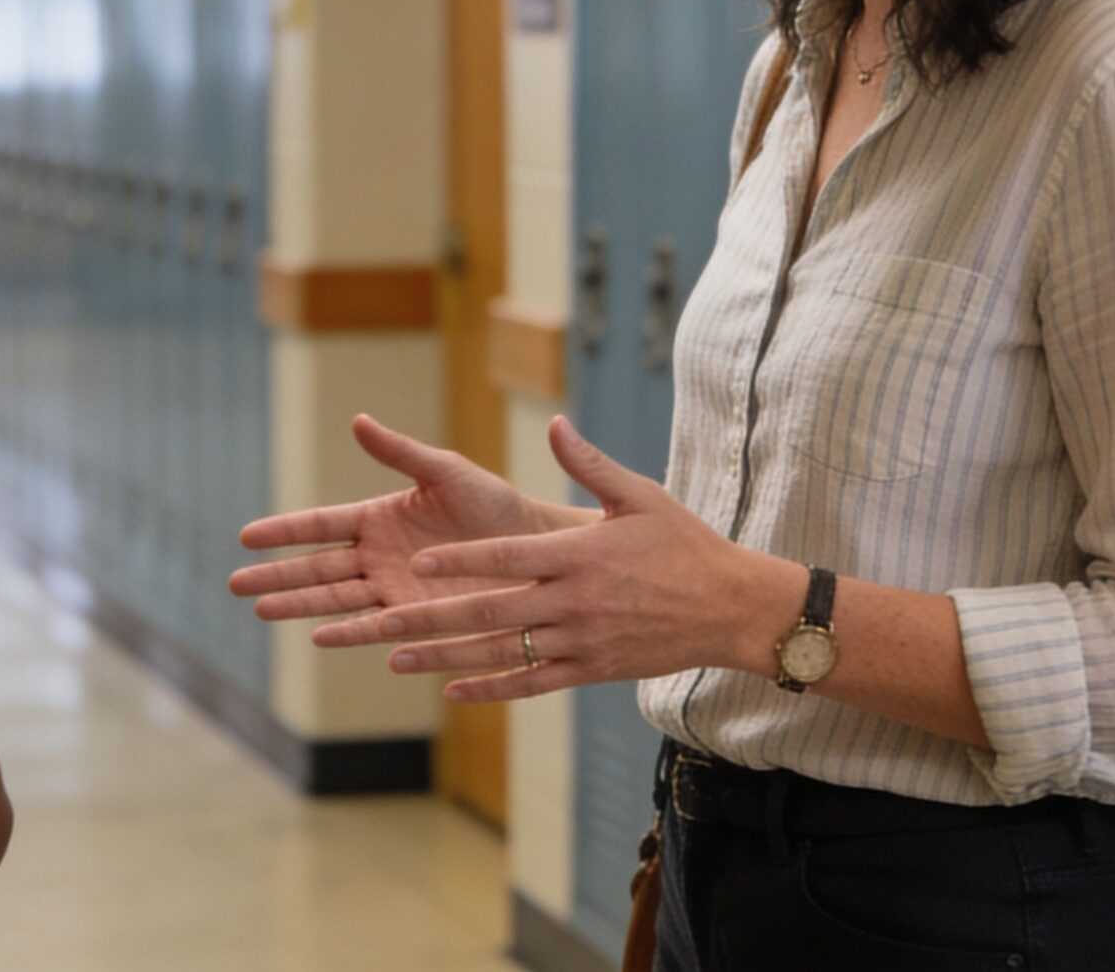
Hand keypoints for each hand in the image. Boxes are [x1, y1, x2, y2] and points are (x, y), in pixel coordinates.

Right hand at [229, 414, 554, 626]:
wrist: (535, 548)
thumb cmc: (493, 504)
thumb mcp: (445, 471)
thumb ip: (400, 452)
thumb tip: (358, 420)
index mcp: (378, 518)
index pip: (320, 525)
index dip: (285, 531)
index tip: (246, 536)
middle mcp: (379, 557)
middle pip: (317, 568)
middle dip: (276, 575)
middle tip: (235, 583)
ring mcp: (395, 591)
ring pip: (336, 599)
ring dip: (300, 605)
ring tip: (261, 609)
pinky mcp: (417, 618)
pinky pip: (376, 626)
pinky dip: (348, 632)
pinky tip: (319, 638)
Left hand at [329, 417, 796, 701]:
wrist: (732, 608)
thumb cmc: (684, 544)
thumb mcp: (639, 495)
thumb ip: (589, 463)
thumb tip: (555, 424)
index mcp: (580, 554)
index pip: (508, 557)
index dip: (462, 561)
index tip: (419, 563)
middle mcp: (574, 601)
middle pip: (492, 611)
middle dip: (432, 616)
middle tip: (382, 620)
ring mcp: (581, 640)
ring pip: (502, 653)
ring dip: (446, 656)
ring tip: (395, 658)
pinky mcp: (592, 670)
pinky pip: (532, 682)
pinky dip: (491, 688)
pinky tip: (452, 690)